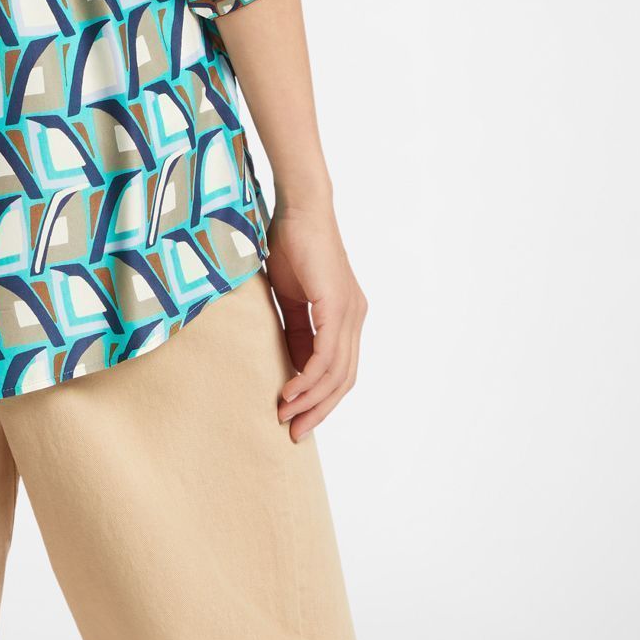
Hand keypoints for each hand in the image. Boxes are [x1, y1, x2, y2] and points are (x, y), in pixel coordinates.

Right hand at [264, 198, 366, 441]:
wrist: (297, 208)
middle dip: (318, 410)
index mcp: (345, 316)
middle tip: (292, 431)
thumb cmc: (289, 243)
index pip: (338, 370)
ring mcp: (350, 313)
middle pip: (343, 381)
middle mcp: (354, 318)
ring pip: (336, 374)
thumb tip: (288, 364)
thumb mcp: (288, 297)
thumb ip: (293, 329)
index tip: (294, 418)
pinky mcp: (337, 306)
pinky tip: (290, 391)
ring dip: (310, 400)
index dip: (318, 398)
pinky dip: (308, 379)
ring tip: (285, 415)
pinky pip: (326, 356)